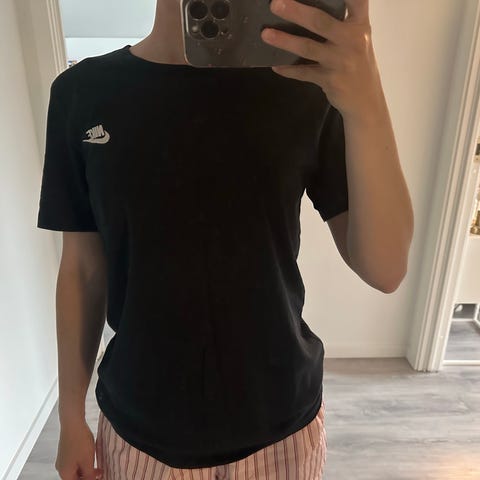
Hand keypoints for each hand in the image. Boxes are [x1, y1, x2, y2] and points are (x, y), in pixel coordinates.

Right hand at [55, 418, 103, 479]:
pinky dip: (83, 462)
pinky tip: (91, 456)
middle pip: (75, 477)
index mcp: (65, 474)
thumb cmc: (79, 441)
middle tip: (100, 472)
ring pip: (76, 469)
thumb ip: (89, 475)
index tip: (98, 477)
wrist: (73, 423)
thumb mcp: (87, 461)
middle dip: (88, 476)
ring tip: (97, 465)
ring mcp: (62, 459)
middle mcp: (61, 468)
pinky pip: (74, 461)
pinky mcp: (65, 451)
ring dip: (86, 469)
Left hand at [261, 0, 384, 119]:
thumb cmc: (358, 64)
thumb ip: (342, 22)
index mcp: (360, 25)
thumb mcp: (358, 39)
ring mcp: (340, 62)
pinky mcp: (330, 80)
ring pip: (308, 48)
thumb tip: (305, 10)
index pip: (356, 0)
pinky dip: (289, 70)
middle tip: (275, 4)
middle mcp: (351, 40)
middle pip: (320, 22)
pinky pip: (304, 73)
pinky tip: (276, 65)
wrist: (366, 100)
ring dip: (285, 41)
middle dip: (296, 12)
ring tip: (266, 34)